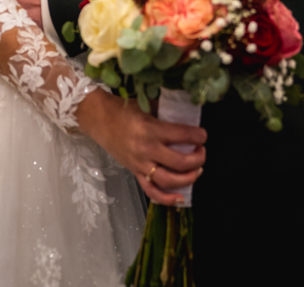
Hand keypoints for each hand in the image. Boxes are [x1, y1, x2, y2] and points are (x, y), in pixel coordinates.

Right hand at [76, 91, 205, 206]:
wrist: (99, 120)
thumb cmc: (123, 110)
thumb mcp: (146, 105)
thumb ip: (165, 112)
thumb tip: (187, 115)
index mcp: (151, 128)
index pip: (182, 135)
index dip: (198, 136)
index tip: (204, 135)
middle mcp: (146, 149)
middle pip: (179, 162)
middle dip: (198, 159)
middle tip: (202, 152)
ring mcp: (140, 164)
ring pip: (168, 180)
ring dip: (188, 178)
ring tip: (198, 170)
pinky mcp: (134, 173)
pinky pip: (151, 191)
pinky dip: (167, 199)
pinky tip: (181, 198)